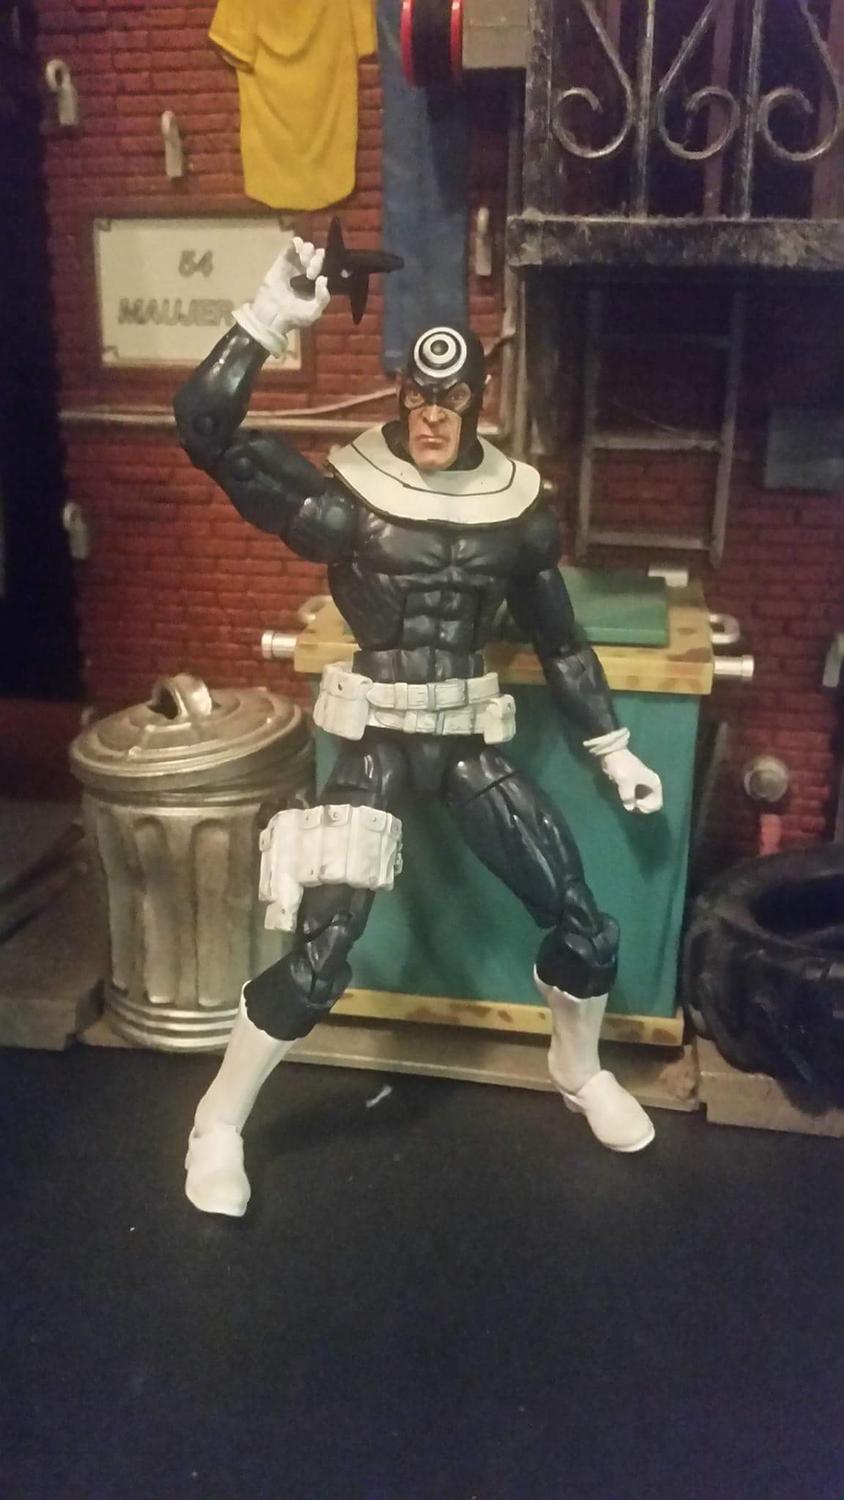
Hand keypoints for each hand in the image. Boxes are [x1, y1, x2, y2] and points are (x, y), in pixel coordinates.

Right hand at [233, 236, 328, 357]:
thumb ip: (323, 297)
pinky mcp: (281, 262)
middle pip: (315, 255)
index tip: (316, 275)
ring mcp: (293, 266)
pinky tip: (297, 248)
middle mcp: (305, 272)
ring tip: (303, 262)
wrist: (273, 316)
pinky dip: (296, 243)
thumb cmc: (294, 316)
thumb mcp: (314, 312)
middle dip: (316, 260)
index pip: (323, 267)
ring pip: (304, 248)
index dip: (323, 264)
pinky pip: (290, 246)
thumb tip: (324, 278)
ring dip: (307, 251)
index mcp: (314, 283)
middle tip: (310, 273)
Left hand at [599, 747, 662, 814]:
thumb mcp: (625, 783)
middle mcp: (652, 784)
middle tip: (630, 803)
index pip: (657, 804)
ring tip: (627, 801)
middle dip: (641, 807)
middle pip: (651, 803)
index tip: (636, 802)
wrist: (613, 754)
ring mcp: (644, 784)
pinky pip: (637, 796)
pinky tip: (624, 798)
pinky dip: (632, 799)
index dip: (647, 807)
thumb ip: (628, 797)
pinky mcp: (635, 783)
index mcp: (654, 783)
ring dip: (636, 803)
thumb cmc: (622, 767)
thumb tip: (630, 808)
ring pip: (644, 800)